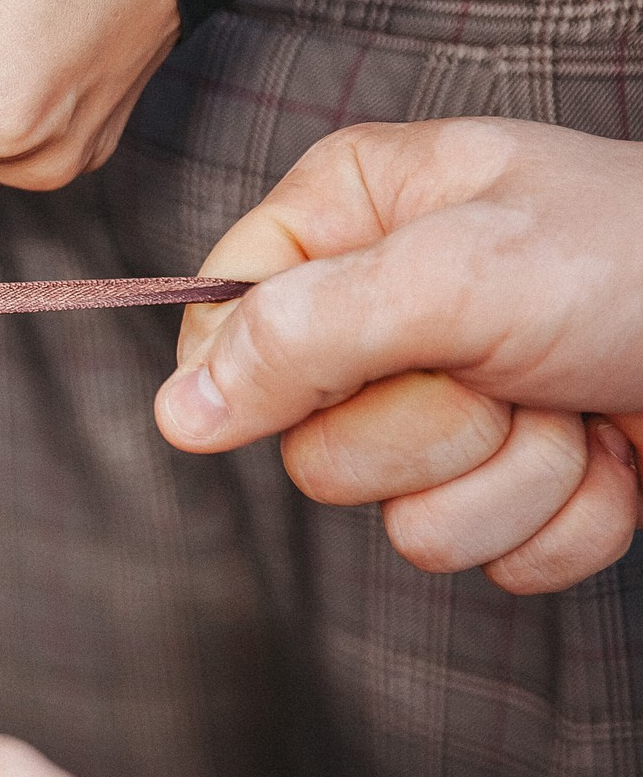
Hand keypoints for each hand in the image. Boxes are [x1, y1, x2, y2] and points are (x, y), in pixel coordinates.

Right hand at [156, 118, 642, 591]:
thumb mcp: (457, 273)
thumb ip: (302, 336)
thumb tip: (177, 415)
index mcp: (349, 219)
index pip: (216, 326)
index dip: (261, 378)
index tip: (345, 373)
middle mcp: (387, 311)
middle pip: (308, 444)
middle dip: (428, 431)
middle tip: (507, 370)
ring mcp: (454, 403)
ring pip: (398, 515)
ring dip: (510, 480)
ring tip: (575, 403)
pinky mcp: (518, 481)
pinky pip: (488, 557)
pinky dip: (568, 521)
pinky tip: (612, 452)